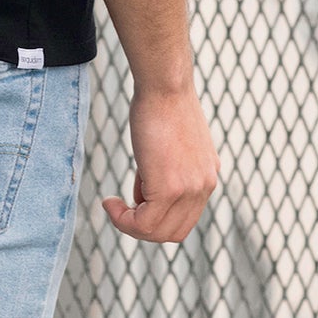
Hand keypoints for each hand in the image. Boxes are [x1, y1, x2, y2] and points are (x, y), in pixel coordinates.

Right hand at [102, 82, 219, 242]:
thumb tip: (147, 189)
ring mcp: (189, 190)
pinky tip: (110, 202)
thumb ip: (169, 167)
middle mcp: (204, 187)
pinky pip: (144, 223)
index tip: (134, 200)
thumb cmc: (162, 103)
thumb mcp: (172, 142)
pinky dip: (123, 220)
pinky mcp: (170, 189)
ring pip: (158, 232)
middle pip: (174, 232)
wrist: (165, 84)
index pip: (184, 218)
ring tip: (113, 206)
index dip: (157, 218)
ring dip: (130, 225)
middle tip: (121, 208)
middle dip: (143, 227)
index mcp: (207, 177)